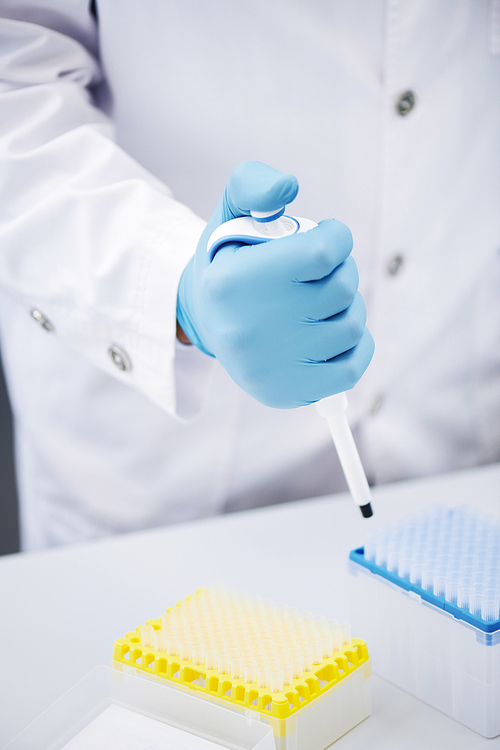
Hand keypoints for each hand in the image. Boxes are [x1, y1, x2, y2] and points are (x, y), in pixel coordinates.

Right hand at [176, 161, 373, 407]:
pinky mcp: (286, 392)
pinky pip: (352, 368)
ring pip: (350, 325)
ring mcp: (269, 366)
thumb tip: (288, 185)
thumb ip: (253, 184)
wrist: (206, 322)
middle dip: (341, 271)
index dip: (336, 237)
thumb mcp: (228, 215)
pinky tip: (336, 330)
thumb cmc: (229, 264)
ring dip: (347, 306)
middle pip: (341, 288)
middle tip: (321, 271)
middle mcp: (249, 328)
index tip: (324, 238)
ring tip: (322, 301)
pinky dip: (357, 345)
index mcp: (234, 282)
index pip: (323, 252)